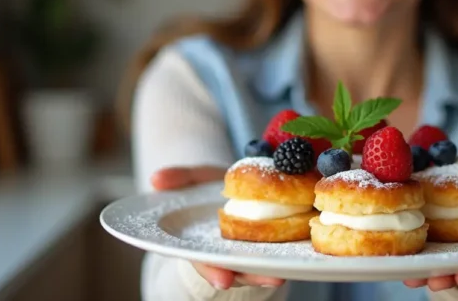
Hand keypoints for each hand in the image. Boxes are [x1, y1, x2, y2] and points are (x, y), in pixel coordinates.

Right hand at [151, 165, 285, 289]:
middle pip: (239, 269)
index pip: (204, 261)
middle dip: (253, 275)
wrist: (236, 186)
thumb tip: (155, 179)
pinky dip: (288, 253)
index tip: (223, 279)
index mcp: (203, 243)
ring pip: (259, 265)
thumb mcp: (194, 179)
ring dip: (273, 269)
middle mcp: (227, 252)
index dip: (213, 270)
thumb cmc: (211, 187)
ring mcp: (249, 250)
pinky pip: (278, 251)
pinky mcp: (270, 242)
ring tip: (285, 273)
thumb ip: (178, 178)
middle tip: (271, 279)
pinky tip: (302, 251)